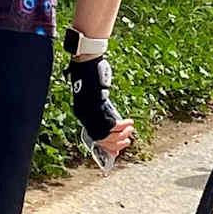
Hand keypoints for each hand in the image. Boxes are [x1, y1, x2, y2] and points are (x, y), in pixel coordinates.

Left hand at [68, 55, 133, 172]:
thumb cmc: (91, 77)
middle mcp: (83, 115)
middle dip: (115, 143)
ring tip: (130, 130)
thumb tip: (112, 126)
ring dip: (120, 135)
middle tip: (127, 141)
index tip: (117, 151)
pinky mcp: (95, 105)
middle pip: (100, 138)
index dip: (107, 146)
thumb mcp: (95, 98)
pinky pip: (110, 123)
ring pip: (105, 133)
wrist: (86, 62)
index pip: (95, 137)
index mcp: (82, 115)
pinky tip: (129, 122)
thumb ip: (101, 111)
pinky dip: (122, 125)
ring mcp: (88, 111)